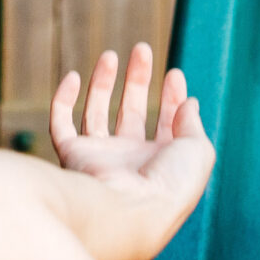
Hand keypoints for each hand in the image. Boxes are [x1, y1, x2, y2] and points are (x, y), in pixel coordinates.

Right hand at [49, 44, 214, 259]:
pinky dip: (63, 101)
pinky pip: (61, 126)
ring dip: (103, 82)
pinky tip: (73, 76)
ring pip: (96, 114)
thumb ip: (193, 124)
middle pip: (132, 111)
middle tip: (142, 49)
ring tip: (112, 54)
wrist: (132, 210)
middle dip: (138, 80)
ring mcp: (100, 158)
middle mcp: (129, 159)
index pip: (167, 122)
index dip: (172, 97)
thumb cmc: (171, 184)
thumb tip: (190, 102)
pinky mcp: (73, 157)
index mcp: (162, 161)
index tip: (175, 73)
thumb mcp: (198, 150)